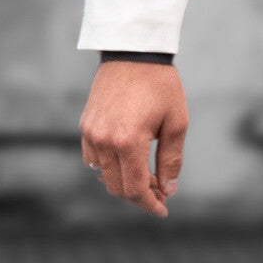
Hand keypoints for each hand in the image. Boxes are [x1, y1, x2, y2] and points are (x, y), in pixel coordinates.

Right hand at [79, 61, 185, 217]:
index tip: (163, 209)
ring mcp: (91, 134)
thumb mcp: (176, 122)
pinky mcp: (86, 126)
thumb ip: (171, 160)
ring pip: (103, 176)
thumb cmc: (160, 85)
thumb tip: (168, 190)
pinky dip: (109, 169)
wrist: (133, 53)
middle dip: (139, 197)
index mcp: (129, 141)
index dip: (150, 204)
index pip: (136, 189)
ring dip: (124, 183)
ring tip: (147, 178)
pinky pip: (93, 160)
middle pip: (117, 188)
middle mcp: (104, 141)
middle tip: (160, 193)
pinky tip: (128, 163)